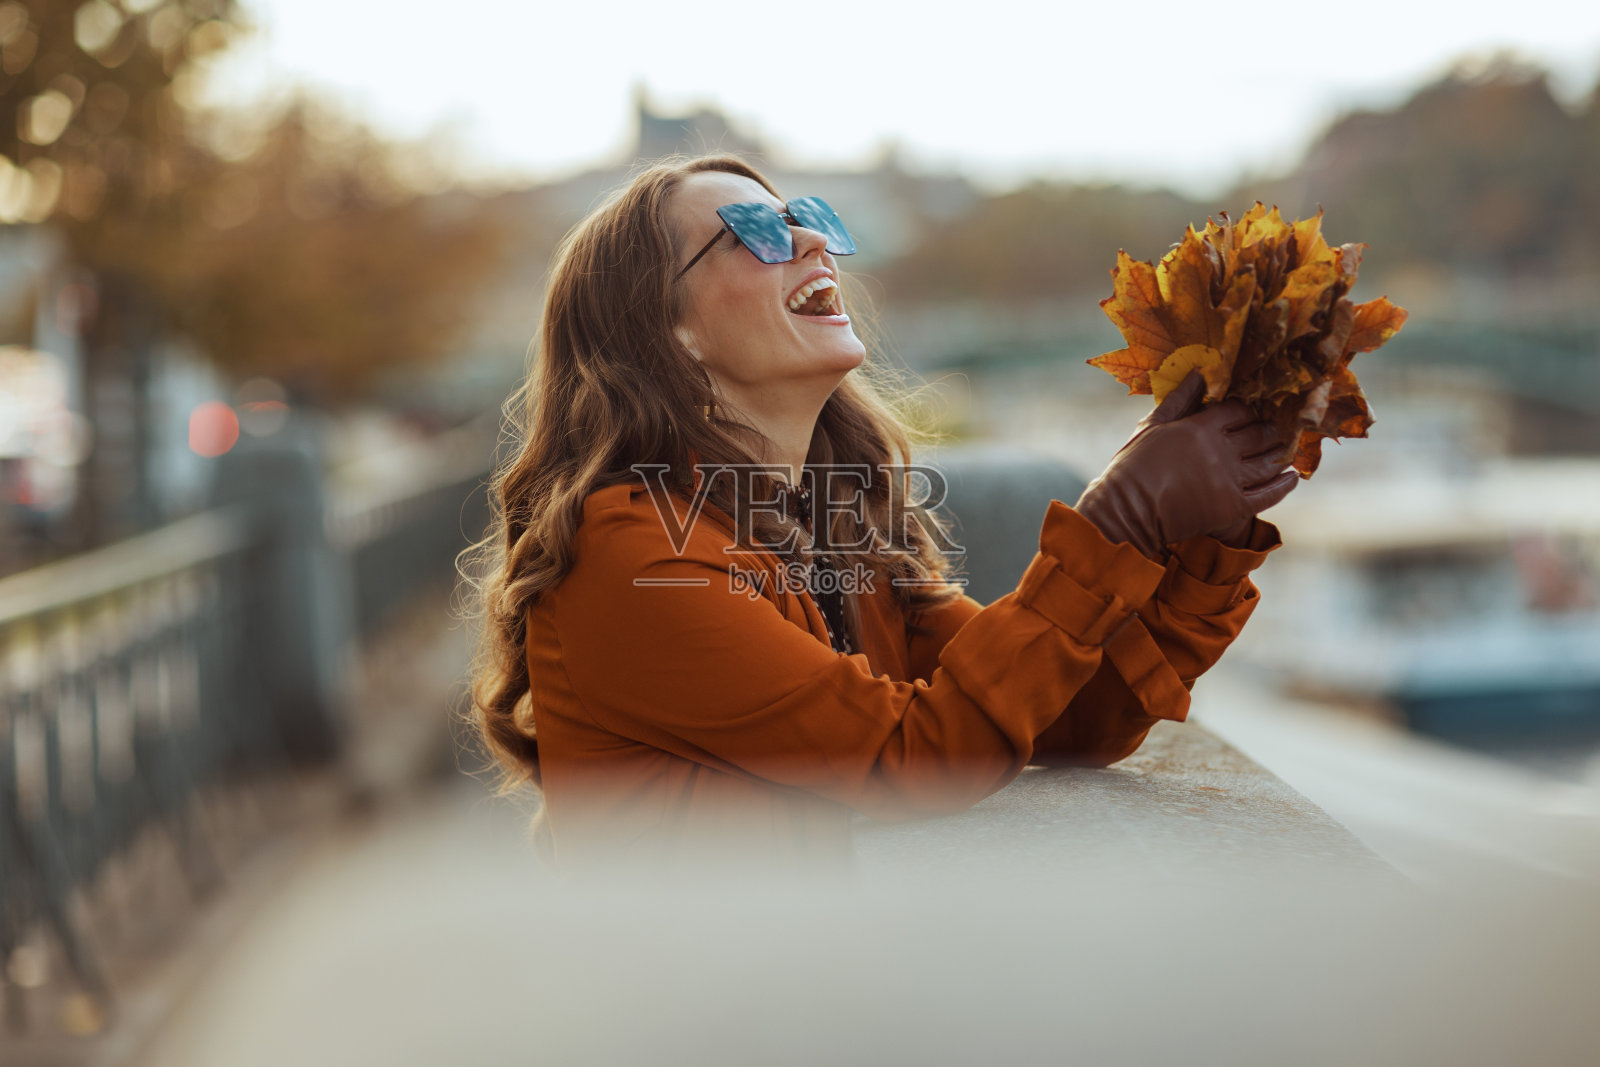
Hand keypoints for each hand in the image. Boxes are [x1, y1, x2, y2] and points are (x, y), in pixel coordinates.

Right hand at [1074, 373, 1297, 560]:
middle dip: (1270, 429)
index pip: (1238, 411)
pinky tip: (1292, 477)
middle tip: (1277, 427)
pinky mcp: (1232, 507)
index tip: (1254, 410)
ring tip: (1286, 448)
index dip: (1249, 409)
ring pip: (1267, 462)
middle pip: (1257, 434)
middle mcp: (1220, 450)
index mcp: (1201, 427)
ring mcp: (1229, 480)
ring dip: (1280, 453)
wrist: (1126, 510)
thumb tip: (1199, 373)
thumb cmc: (1132, 465)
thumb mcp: (1152, 425)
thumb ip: (1180, 400)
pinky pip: (1268, 495)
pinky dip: (1284, 486)